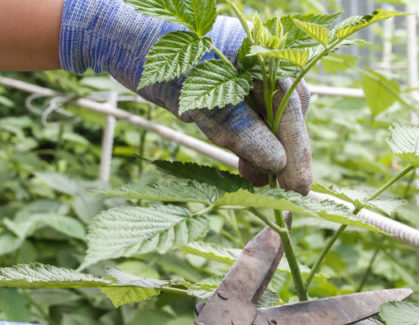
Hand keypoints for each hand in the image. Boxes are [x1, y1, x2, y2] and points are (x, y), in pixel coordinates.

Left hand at [59, 0, 311, 193]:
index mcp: (260, 55)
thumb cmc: (156, 59)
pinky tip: (247, 167)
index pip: (290, 109)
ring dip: (268, 151)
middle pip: (289, 113)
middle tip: (284, 193)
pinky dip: (251, 142)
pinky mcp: (233, 84)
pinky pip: (254, 116)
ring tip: (260, 183)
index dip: (297, 151)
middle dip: (287, 152)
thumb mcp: (199, 102)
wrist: (120, 36)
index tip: (298, 189)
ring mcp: (249, 72)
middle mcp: (262, 61)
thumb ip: (242, 132)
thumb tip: (277, 164)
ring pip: (273, 118)